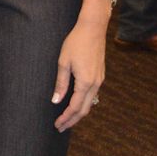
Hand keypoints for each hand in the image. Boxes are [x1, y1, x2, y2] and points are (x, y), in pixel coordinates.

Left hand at [51, 16, 105, 130]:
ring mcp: (99, 80)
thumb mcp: (64, 62)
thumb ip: (61, 83)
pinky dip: (83, 103)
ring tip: (67, 119)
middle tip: (61, 127)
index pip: (74, 107)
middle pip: (84, 109)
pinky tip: (76, 104)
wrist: (93, 28)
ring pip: (90, 103)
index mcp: (85, 82)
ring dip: (78, 113)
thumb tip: (56, 100)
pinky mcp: (100, 75)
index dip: (65, 118)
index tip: (57, 125)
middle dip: (72, 120)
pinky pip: (92, 95)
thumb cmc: (76, 42)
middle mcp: (95, 84)